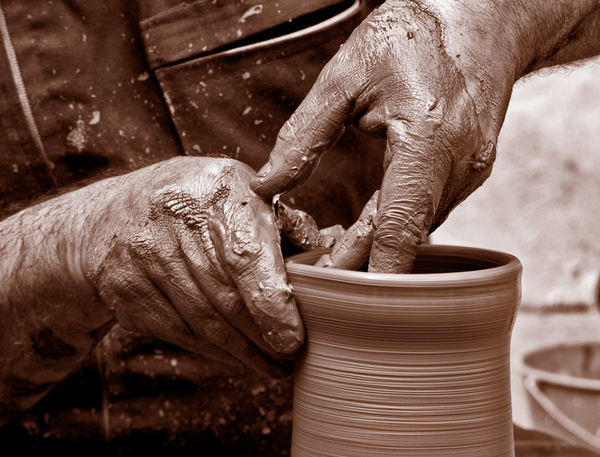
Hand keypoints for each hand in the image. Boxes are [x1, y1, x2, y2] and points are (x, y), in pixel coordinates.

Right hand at [89, 157, 303, 377]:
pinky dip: (213, 351)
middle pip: (226, 298)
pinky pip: (180, 331)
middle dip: (263, 338)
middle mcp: (176, 220)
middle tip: (290, 359)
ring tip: (271, 365)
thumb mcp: (241, 193)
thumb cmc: (198, 203)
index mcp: (218, 192)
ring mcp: (145, 256)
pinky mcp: (127, 289)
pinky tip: (236, 357)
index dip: (272, 304)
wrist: (115, 215)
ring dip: (243, 352)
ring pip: (204, 322)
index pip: (247, 257)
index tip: (293, 339)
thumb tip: (328, 258)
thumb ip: (284, 225)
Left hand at [250, 0, 509, 272]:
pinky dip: (397, 225)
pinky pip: (428, 210)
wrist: (481, 18)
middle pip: (405, 237)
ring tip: (333, 261)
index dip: (370, 269)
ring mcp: (470, 173)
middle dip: (364, 265)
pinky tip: (368, 230)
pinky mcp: (470, 171)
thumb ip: (305, 135)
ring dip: (379, 247)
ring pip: (418, 228)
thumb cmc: (414, 35)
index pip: (398, 227)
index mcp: (427, 141)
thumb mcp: (346, 76)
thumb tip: (268, 184)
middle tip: (320, 284)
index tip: (340, 300)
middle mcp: (456, 167)